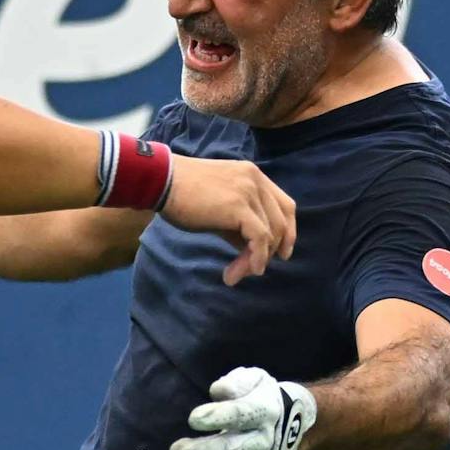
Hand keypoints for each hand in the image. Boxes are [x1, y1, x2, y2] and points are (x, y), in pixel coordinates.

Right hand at [160, 155, 298, 283]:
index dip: (288, 231)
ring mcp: (249, 192)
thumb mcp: (219, 207)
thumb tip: (251, 250)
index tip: (281, 253)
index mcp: (254, 176)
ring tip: (237, 274)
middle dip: (271, 251)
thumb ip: (238, 224)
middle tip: (252, 270)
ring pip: (270, 233)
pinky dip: (257, 258)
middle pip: (281, 222)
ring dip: (258, 259)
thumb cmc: (183, 194)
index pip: (285, 205)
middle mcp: (256, 180)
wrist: (162, 180)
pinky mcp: (239, 207)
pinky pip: (260, 238)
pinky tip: (247, 270)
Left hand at [167, 367, 316, 449]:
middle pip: (231, 449)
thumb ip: (237, 382)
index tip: (192, 418)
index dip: (217, 417)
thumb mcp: (255, 380)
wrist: (288, 426)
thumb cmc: (259, 398)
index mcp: (264, 412)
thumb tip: (218, 390)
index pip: (241, 415)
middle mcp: (262, 441)